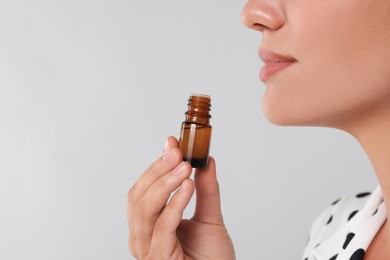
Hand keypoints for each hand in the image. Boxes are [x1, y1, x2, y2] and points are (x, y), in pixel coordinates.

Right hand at [128, 136, 234, 259]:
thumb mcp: (210, 219)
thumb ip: (206, 191)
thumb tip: (205, 161)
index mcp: (149, 225)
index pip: (144, 189)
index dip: (156, 164)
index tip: (172, 143)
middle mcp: (142, 236)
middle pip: (138, 195)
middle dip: (158, 169)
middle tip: (178, 151)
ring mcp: (147, 249)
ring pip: (144, 208)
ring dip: (164, 182)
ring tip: (184, 165)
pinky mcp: (158, 258)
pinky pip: (162, 225)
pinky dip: (174, 202)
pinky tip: (187, 185)